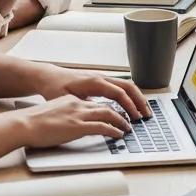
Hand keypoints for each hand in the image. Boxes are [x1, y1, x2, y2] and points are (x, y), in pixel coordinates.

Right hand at [18, 94, 133, 147]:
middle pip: (106, 104)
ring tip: (128, 128)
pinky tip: (119, 134)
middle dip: (121, 111)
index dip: (108, 108)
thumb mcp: (52, 112)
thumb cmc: (32, 121)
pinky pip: (102, 126)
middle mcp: (78, 103)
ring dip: (121, 121)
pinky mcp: (78, 126)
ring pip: (108, 113)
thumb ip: (64, 115)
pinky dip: (114, 130)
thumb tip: (69, 123)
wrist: (24, 123)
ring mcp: (79, 114)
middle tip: (130, 118)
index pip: (96, 102)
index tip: (116, 113)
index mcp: (72, 99)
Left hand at [35, 67, 150, 119]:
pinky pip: (119, 87)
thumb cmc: (54, 88)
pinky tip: (131, 106)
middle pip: (128, 86)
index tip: (135, 117)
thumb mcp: (66, 99)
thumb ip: (83, 106)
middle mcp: (101, 78)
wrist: (48, 77)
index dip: (129, 105)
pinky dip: (128, 96)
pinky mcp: (100, 82)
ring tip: (143, 111)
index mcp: (94, 82)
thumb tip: (97, 115)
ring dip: (136, 98)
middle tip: (147, 115)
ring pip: (125, 86)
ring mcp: (101, 79)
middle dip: (139, 101)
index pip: (119, 92)